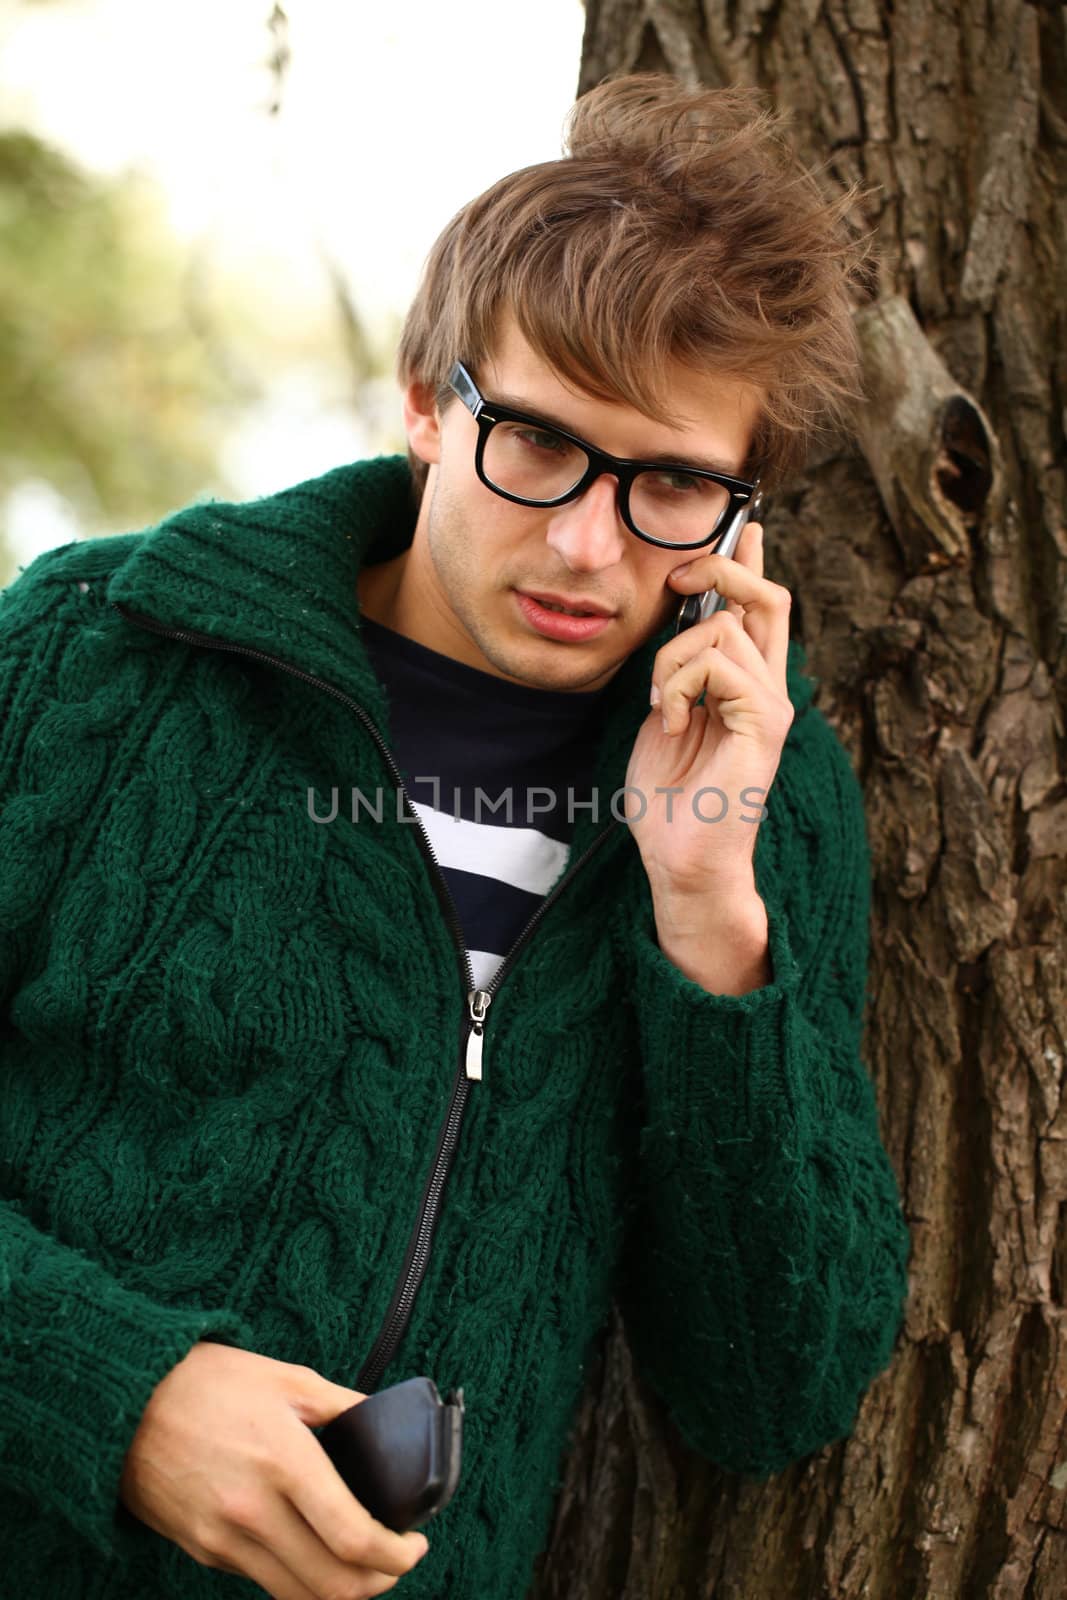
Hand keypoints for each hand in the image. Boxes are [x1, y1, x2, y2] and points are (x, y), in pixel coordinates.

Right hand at [119, 1342, 429, 1599]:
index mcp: (283, 1461)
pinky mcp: (204, 1550)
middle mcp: (253, 1511)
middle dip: (380, 1582)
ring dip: (341, 1591)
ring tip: (361, 1561)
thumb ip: (344, 1406)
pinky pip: (263, 1579)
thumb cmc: (209, 1382)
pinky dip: (298, 1576)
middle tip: (396, 1560)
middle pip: (333, 1585)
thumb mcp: (288, 1378)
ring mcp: (224, 1538)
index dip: (397, 1555)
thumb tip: (390, 1426)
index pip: (352, 1537)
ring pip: (298, 1596)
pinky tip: (312, 1547)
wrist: (125, 1403)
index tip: (415, 1545)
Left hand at [624, 518, 793, 900]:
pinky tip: (671, 721)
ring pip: (726, 627)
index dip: (751, 563)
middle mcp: (769, 689)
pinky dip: (680, 685)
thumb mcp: (665, 714)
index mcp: (746, 686)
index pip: (761, 609)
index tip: (742, 528)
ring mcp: (771, 705)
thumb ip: (681, 671)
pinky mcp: (765, 724)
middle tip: (682, 581)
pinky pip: (720, 664)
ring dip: (673, 658)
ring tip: (662, 704)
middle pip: (766, 598)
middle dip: (722, 572)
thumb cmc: (669, 798)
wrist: (680, 858)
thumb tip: (682, 622)